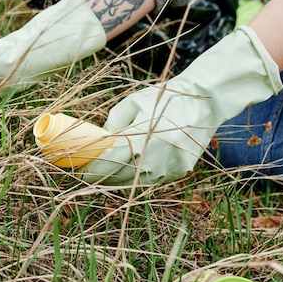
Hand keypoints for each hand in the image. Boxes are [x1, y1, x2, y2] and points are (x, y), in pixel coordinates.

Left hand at [79, 26, 282, 184]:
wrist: (205, 101)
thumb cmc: (165, 98)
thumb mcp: (133, 103)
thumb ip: (113, 123)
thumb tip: (101, 140)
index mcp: (139, 142)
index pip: (106, 165)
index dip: (89, 171)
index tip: (78, 170)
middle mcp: (153, 161)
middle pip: (117, 179)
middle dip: (100, 177)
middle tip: (87, 172)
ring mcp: (168, 170)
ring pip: (134, 183)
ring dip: (117, 179)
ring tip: (105, 170)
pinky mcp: (179, 172)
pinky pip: (151, 180)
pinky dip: (137, 176)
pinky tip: (129, 167)